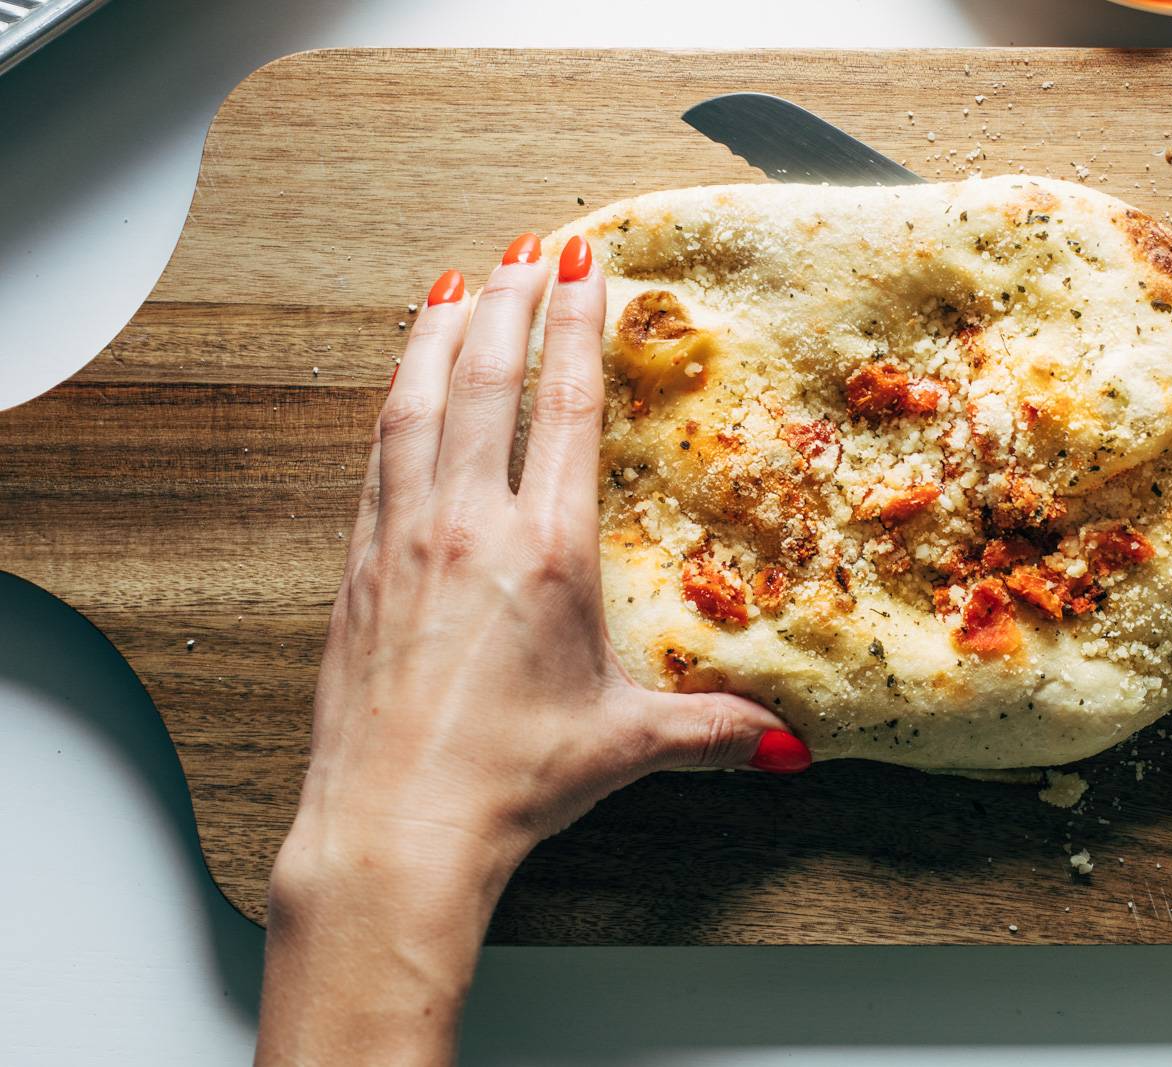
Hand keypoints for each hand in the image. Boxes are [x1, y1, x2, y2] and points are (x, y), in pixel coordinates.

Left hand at [256, 233, 807, 1065]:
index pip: (564, 409)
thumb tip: (790, 746)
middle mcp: (470, 527)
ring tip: (451, 282)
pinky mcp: (361, 568)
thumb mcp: (623, 746)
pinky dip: (394, 405)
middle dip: (507, 302)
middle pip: (486, 380)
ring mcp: (404, 540)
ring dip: (437, 334)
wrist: (394, 829)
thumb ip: (712, 730)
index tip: (582, 265)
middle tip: (526, 247)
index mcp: (546, 552)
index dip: (576, 326)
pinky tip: (401, 387)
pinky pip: (378, 459)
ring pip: (417, 405)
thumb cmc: (510, 782)